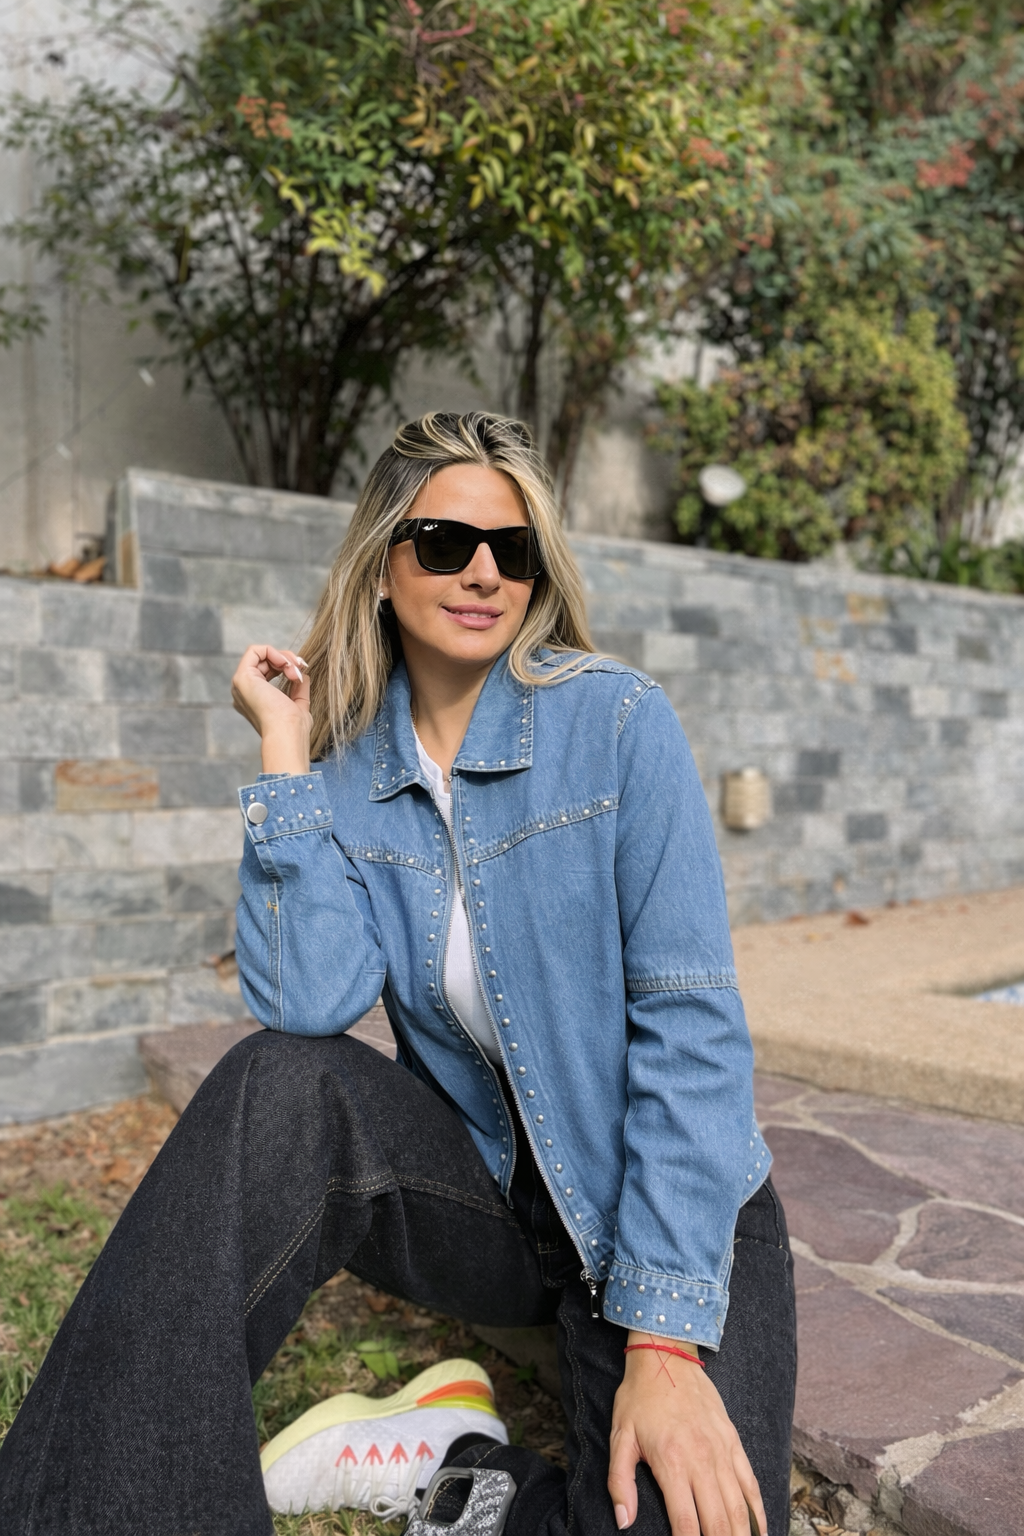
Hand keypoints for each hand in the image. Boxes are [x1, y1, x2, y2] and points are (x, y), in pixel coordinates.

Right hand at [231, 644, 311, 775]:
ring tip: (295, 670)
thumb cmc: (293, 727)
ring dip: (283, 657)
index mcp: (255, 699)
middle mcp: (245, 691)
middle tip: (301, 667)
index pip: (268, 671)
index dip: (286, 665)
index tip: (301, 671)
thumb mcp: (298, 704)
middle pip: (264, 661)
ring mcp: (241, 684)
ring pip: (260, 654)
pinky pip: (254, 650)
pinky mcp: (242, 678)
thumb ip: (298, 689)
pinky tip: (285, 663)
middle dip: (286, 659)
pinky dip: (273, 651)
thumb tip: (302, 675)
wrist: (286, 733)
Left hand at [608, 1335, 764, 1535]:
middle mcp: (702, 1461)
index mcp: (672, 1464)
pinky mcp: (734, 1443)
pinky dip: (757, 1512)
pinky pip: (751, 1484)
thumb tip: (623, 1521)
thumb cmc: (639, 1398)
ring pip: (739, 1508)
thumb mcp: (620, 1437)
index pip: (686, 1525)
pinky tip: (759, 1532)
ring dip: (741, 1535)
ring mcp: (722, 1452)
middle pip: (718, 1523)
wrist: (666, 1356)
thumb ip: (620, 1482)